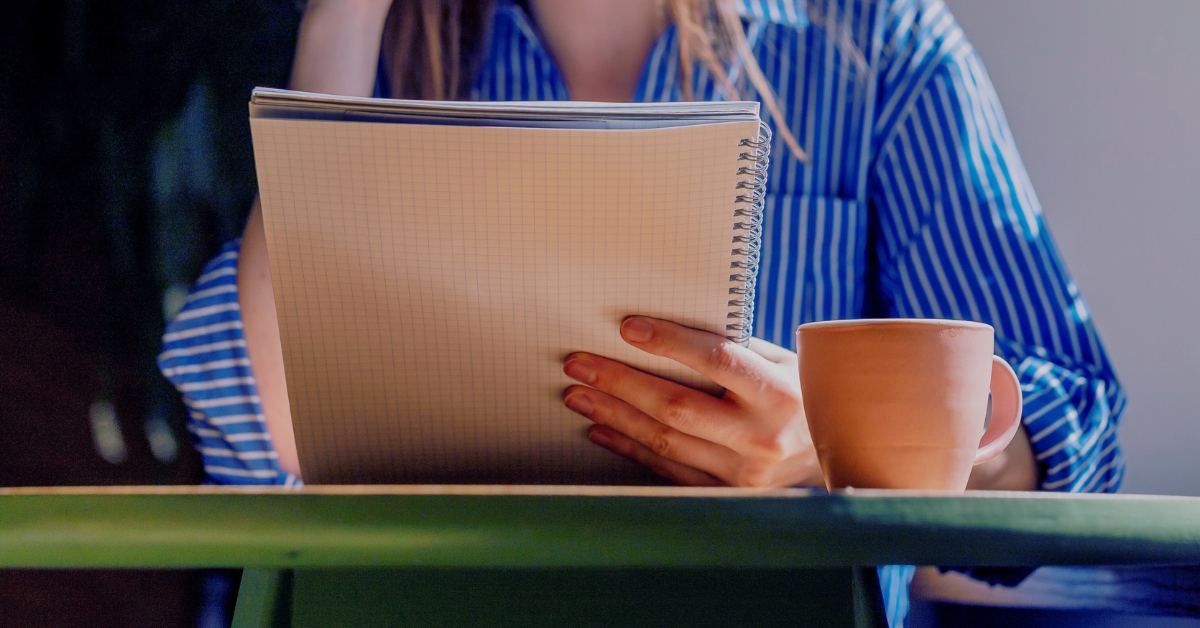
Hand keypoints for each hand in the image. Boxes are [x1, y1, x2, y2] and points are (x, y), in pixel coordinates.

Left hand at [562, 316, 822, 486]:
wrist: (838, 452)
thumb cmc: (801, 393)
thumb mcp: (781, 363)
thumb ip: (732, 350)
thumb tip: (661, 331)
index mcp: (779, 392)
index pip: (716, 360)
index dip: (668, 342)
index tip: (626, 327)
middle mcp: (762, 436)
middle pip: (676, 406)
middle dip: (619, 383)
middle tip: (578, 364)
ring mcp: (744, 472)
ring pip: (664, 441)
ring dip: (614, 416)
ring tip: (579, 395)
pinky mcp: (728, 493)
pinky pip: (668, 470)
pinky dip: (630, 447)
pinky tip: (602, 429)